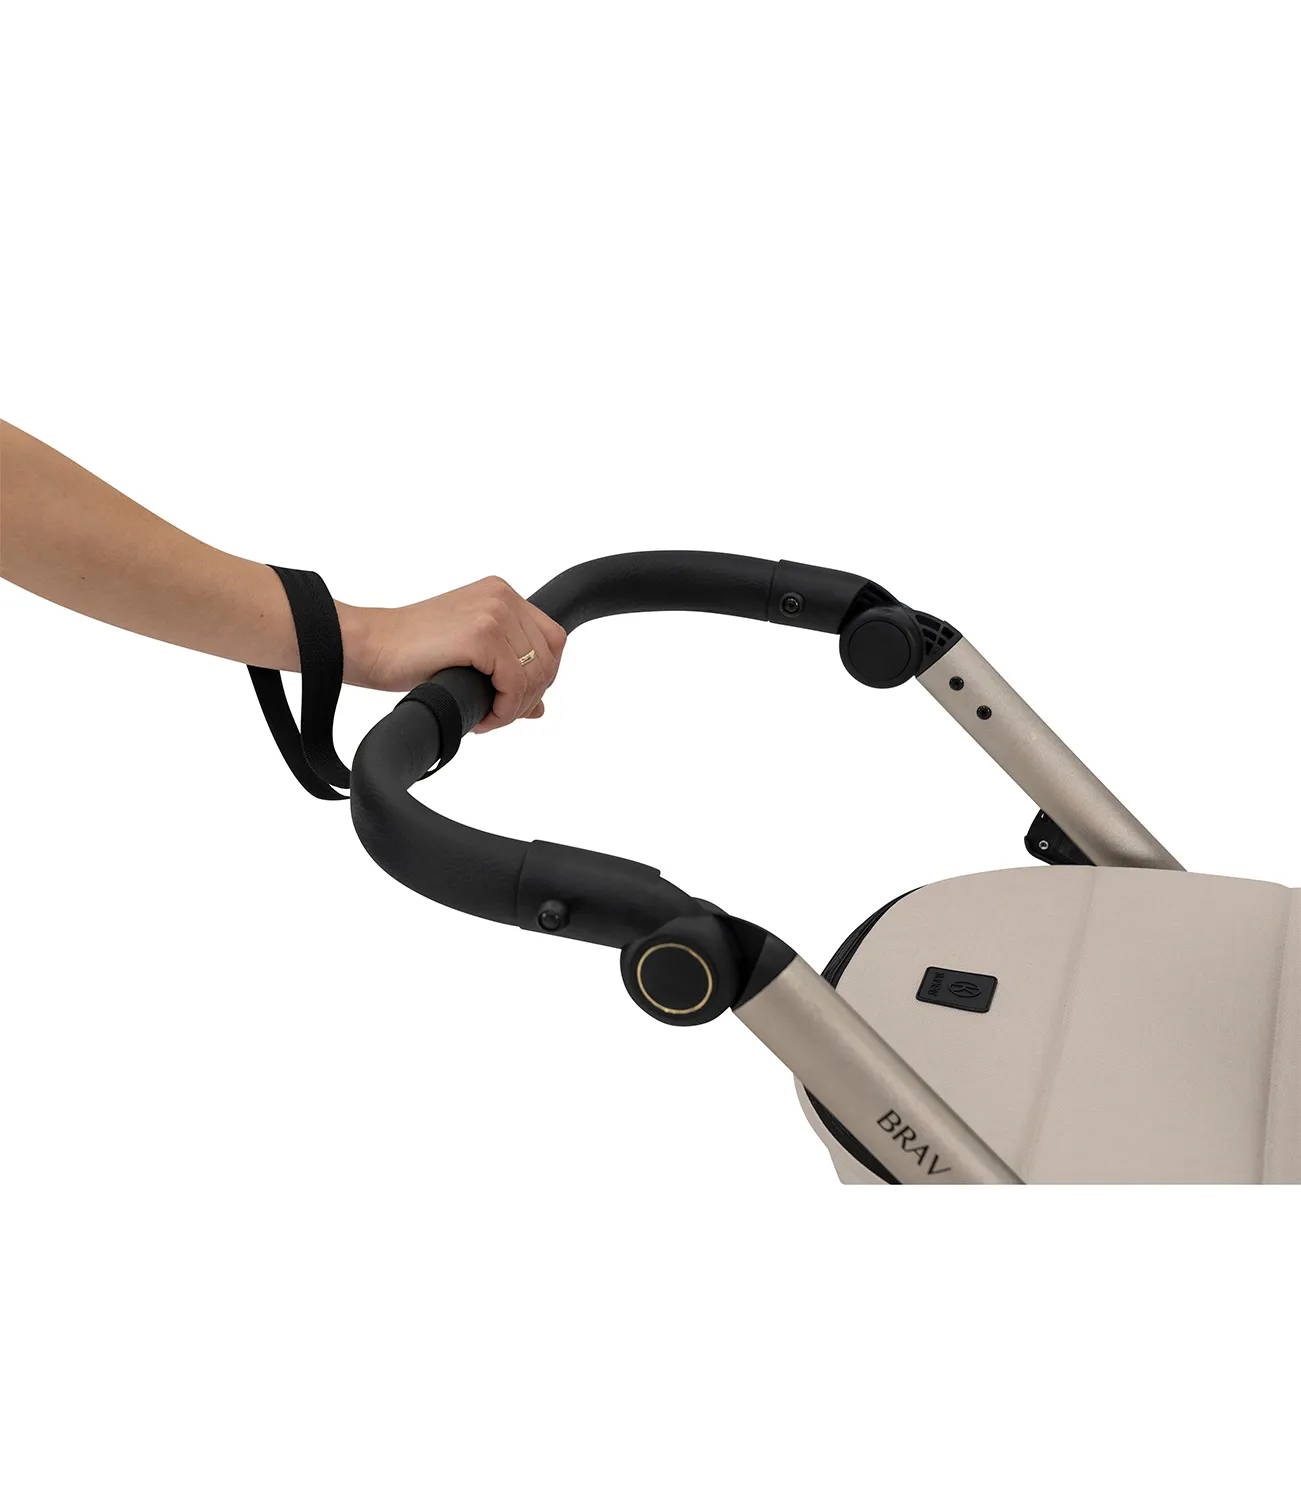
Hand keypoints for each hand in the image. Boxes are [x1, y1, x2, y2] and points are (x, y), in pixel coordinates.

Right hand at [338, 577, 566, 731]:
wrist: (370, 646)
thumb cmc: (410, 652)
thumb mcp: (470, 658)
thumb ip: (508, 673)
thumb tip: (539, 708)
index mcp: (501, 594)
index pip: (552, 640)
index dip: (540, 676)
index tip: (513, 700)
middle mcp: (502, 596)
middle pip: (549, 657)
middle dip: (529, 696)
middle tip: (497, 715)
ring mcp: (493, 612)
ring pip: (535, 674)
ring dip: (514, 707)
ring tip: (486, 719)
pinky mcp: (481, 634)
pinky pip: (514, 684)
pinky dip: (503, 711)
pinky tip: (480, 720)